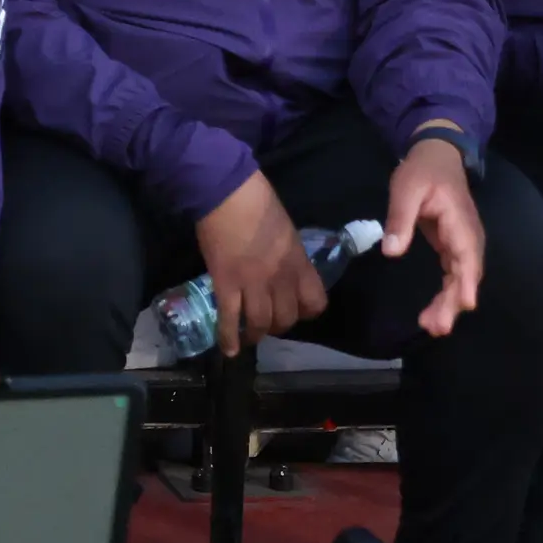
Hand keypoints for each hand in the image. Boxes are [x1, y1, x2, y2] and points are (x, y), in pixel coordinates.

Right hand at [195, 170, 329, 357]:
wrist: (226, 192)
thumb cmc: (257, 202)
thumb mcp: (286, 230)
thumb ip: (287, 255)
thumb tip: (281, 268)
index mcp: (299, 262)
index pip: (315, 303)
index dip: (306, 312)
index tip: (295, 310)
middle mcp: (281, 278)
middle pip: (287, 319)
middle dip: (278, 326)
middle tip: (267, 323)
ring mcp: (253, 283)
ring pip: (260, 324)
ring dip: (255, 335)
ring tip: (249, 337)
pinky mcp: (226, 284)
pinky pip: (230, 319)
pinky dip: (229, 337)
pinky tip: (228, 350)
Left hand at [384, 136, 487, 336]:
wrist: (437, 156)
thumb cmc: (422, 171)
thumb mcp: (405, 189)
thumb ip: (400, 219)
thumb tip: (391, 252)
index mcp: (459, 221)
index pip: (467, 255)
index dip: (467, 280)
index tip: (466, 304)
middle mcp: (467, 236)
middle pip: (466, 274)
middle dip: (454, 302)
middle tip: (437, 327)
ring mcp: (462, 243)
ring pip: (461, 278)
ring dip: (450, 303)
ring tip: (433, 327)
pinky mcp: (453, 247)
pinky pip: (454, 275)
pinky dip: (447, 294)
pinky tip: (435, 312)